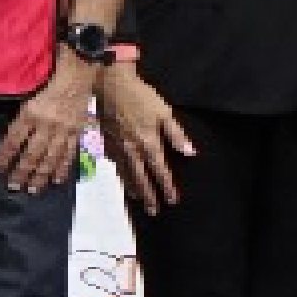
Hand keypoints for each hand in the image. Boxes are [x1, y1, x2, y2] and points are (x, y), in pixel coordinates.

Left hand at [0, 60, 100, 194]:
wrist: (78, 72)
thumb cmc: (47, 77)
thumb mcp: (27, 91)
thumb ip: (19, 113)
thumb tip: (7, 134)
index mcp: (30, 113)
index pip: (12, 140)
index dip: (3, 157)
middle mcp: (46, 125)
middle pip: (31, 154)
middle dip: (21, 173)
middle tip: (13, 187)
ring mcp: (63, 130)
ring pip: (50, 158)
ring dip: (40, 176)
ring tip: (32, 190)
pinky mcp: (76, 132)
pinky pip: (69, 154)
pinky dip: (62, 168)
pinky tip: (56, 181)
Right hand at [94, 62, 193, 215]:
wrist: (110, 85)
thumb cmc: (141, 96)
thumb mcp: (163, 112)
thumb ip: (176, 134)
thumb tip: (190, 153)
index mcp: (148, 143)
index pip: (160, 170)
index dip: (167, 186)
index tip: (172, 200)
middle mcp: (132, 150)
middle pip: (141, 178)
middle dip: (149, 195)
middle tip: (154, 211)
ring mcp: (117, 147)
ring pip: (125, 173)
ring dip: (133, 188)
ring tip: (138, 199)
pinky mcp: (106, 142)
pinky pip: (114, 163)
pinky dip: (119, 173)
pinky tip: (121, 177)